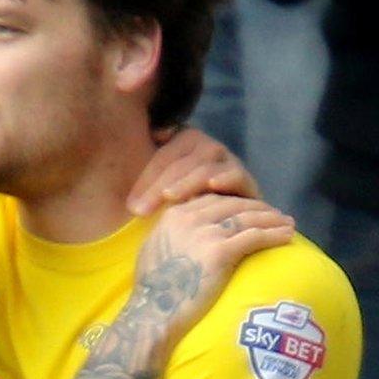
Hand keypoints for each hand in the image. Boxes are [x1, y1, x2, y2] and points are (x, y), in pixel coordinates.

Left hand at [127, 128, 260, 215]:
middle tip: (140, 210)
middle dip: (159, 183)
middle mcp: (206, 150)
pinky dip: (225, 177)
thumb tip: (143, 161)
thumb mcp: (155, 198)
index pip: (163, 156)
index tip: (130, 206)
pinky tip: (212, 185)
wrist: (217, 232)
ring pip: (206, 163)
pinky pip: (237, 173)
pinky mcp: (247, 182)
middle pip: (182, 159)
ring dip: (186, 181)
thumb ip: (141, 185)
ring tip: (170, 197)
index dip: (146, 178)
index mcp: (182, 145)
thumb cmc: (178, 215)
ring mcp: (228, 163)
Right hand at [132, 194, 294, 343]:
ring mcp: (203, 233)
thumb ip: (175, 234)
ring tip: (288, 224)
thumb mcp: (156, 250)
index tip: (251, 211)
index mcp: (172, 215)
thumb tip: (192, 232)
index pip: (212, 199)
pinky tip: (287, 236)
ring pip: (247, 217)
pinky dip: (274, 235)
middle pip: (232, 204)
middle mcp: (187, 218)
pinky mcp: (219, 251)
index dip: (236, 203)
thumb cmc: (153, 292)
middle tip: (276, 215)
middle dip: (257, 208)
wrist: (152, 315)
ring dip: (272, 219)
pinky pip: (254, 237)